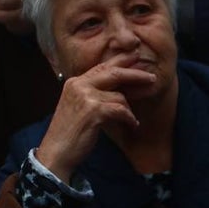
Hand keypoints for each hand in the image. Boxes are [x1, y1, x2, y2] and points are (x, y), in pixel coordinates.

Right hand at [36, 54, 154, 182]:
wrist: (57, 151)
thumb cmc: (69, 132)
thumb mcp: (78, 106)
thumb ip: (93, 93)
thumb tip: (119, 89)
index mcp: (75, 82)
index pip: (101, 66)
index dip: (120, 61)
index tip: (135, 56)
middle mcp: (79, 85)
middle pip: (113, 72)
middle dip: (135, 74)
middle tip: (151, 77)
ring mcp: (86, 97)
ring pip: (119, 96)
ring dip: (128, 109)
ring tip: (132, 119)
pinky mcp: (93, 111)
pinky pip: (121, 110)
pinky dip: (129, 118)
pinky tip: (132, 125)